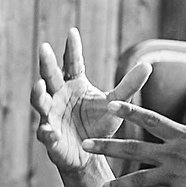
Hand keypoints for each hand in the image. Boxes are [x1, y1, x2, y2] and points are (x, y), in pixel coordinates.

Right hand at [31, 28, 150, 173]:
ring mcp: (51, 116)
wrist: (90, 154)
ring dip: (38, 94)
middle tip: (44, 47)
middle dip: (47, 63)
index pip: (72, 62)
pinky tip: (51, 132)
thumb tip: (147, 65)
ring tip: (39, 85)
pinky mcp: (50, 138)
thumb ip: (128, 85)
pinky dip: (47, 133)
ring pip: (40, 102)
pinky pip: (46, 134)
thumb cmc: (98, 125)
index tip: (72, 31)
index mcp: (73, 84)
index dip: (72, 48)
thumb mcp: (116, 103)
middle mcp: (58, 96)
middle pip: (51, 77)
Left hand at [81, 94, 185, 186]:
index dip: (129, 111)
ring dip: (119, 183)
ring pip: (139, 180)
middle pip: (134, 149)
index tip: (109, 105)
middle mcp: (176, 156)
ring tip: (103, 186)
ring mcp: (176, 179)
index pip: (151, 120)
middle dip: (107, 146)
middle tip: (85, 144)